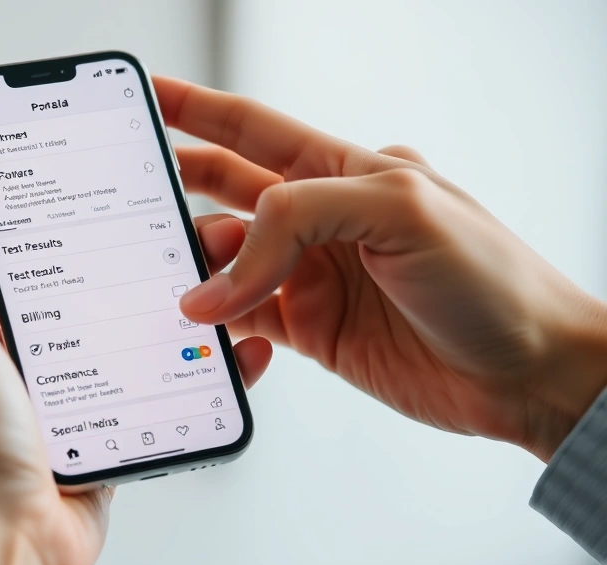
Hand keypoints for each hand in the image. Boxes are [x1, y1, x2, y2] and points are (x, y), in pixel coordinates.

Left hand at [0, 140, 271, 564]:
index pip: (37, 237)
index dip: (77, 201)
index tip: (123, 168)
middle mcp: (29, 345)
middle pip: (100, 279)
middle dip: (150, 250)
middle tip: (198, 223)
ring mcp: (73, 388)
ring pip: (138, 331)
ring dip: (185, 304)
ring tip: (229, 273)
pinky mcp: (111, 428)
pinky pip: (164, 388)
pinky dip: (203, 369)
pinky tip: (237, 348)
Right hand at [154, 77, 606, 462]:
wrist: (530, 372)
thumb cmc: (492, 279)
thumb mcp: (397, 210)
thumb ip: (297, 221)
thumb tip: (220, 277)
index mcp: (343, 171)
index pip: (250, 130)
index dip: (194, 109)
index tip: (147, 96)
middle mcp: (322, 222)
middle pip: (225, 196)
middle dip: (174, 191)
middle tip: (128, 198)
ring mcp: (314, 277)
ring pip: (227, 265)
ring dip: (194, 272)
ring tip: (167, 283)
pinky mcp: (314, 330)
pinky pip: (244, 320)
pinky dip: (219, 325)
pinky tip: (210, 330)